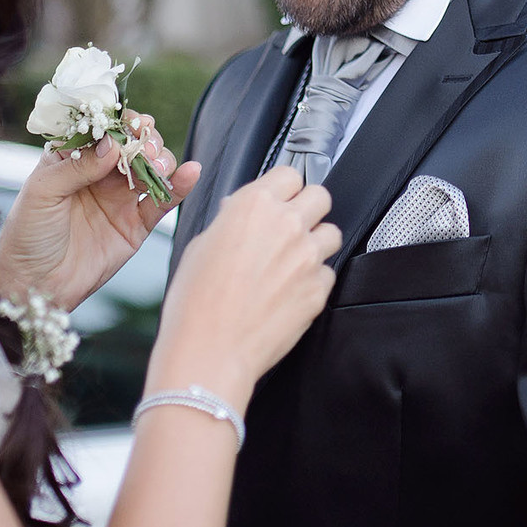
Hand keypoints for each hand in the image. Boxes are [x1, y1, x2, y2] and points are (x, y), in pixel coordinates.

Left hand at [0, 125, 201, 312]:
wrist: (34, 286)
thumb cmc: (27, 235)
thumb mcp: (42, 192)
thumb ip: (77, 165)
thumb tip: (113, 144)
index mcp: (73, 159)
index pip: (103, 130)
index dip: (119, 122)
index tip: (131, 123)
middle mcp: (100, 174)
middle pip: (134, 144)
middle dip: (145, 139)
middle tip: (145, 147)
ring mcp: (121, 198)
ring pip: (153, 167)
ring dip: (162, 159)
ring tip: (158, 164)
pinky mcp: (137, 224)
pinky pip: (163, 201)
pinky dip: (180, 185)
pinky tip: (190, 172)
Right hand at [148, 165, 340, 406]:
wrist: (208, 352)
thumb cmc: (195, 304)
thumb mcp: (200, 246)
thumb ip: (230, 222)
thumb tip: (240, 215)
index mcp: (254, 205)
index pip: (289, 174)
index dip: (284, 188)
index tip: (280, 199)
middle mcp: (287, 224)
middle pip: (320, 196)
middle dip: (307, 209)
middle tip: (291, 227)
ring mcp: (307, 256)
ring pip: (331, 233)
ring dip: (316, 242)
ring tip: (293, 261)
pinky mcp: (319, 288)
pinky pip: (328, 272)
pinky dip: (314, 279)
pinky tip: (291, 291)